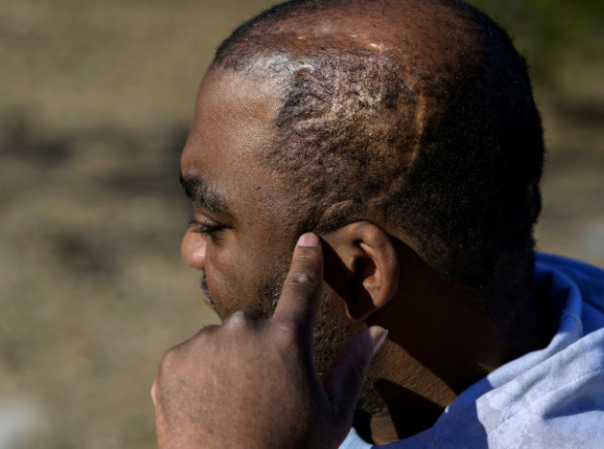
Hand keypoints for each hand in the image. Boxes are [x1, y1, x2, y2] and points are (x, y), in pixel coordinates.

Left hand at [151, 233, 386, 447]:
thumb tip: (378, 331)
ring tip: (233, 406)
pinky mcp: (173, 360)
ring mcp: (205, 343)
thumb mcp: (333, 416)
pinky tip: (207, 409)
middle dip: (261, 348)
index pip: (303, 286)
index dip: (308, 260)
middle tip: (262, 392)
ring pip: (223, 341)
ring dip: (228, 362)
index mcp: (288, 339)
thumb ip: (354, 367)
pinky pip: (192, 357)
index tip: (307, 239)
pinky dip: (199, 376)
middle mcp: (245, 329)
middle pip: (257, 324)